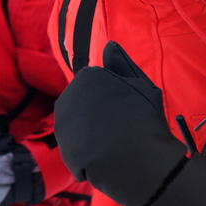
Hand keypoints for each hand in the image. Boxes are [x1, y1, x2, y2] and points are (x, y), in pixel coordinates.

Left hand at [54, 41, 205, 205]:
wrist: (134, 157)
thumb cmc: (142, 116)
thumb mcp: (141, 83)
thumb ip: (122, 64)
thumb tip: (109, 46)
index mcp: (87, 76)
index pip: (99, 84)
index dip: (115, 97)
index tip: (127, 108)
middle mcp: (68, 96)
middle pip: (85, 105)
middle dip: (98, 114)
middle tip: (120, 127)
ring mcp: (63, 124)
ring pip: (80, 127)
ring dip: (92, 133)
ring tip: (113, 144)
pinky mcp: (63, 149)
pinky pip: (79, 150)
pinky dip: (89, 154)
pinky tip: (105, 159)